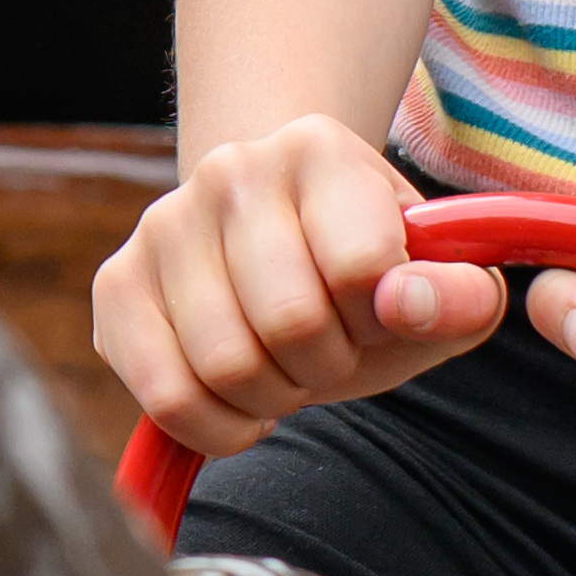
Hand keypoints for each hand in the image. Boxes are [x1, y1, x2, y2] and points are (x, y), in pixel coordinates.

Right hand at [90, 117, 519, 461]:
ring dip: (271, 399)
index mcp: (317, 149)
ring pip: (223, 366)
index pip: (361, 266)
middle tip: (328, 351)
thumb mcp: (437, 282)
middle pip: (289, 323)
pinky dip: (214, 427)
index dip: (383, 318)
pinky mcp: (116, 283)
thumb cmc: (365, 272)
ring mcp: (163, 222)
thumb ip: (458, 296)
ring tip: (283, 371)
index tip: (378, 311)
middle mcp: (229, 169)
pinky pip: (164, 394)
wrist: (280, 241)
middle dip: (326, 366)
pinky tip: (237, 402)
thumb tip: (405, 304)